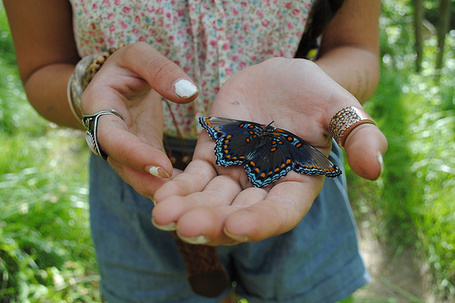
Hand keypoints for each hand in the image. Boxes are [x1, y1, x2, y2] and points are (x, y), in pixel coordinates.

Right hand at [81, 42, 198, 197]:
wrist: (119, 81)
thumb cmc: (127, 66)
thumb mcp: (139, 56)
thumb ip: (160, 69)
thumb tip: (189, 93)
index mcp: (98, 109)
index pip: (112, 138)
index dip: (135, 154)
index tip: (164, 167)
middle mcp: (105, 136)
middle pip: (122, 166)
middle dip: (148, 183)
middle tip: (177, 197)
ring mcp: (121, 150)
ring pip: (136, 176)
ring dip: (159, 191)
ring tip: (187, 204)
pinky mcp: (139, 156)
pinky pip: (150, 174)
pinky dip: (168, 185)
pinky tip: (191, 194)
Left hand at [152, 58, 386, 245]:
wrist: (279, 76)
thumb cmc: (314, 91)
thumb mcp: (340, 106)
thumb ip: (359, 134)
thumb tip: (374, 169)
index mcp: (296, 183)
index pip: (280, 212)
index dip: (260, 222)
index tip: (236, 226)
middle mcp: (264, 186)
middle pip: (237, 214)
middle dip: (212, 223)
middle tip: (186, 228)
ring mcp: (235, 174)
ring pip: (210, 200)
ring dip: (186, 211)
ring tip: (162, 216)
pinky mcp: (211, 156)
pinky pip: (192, 177)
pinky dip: (177, 188)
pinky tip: (159, 196)